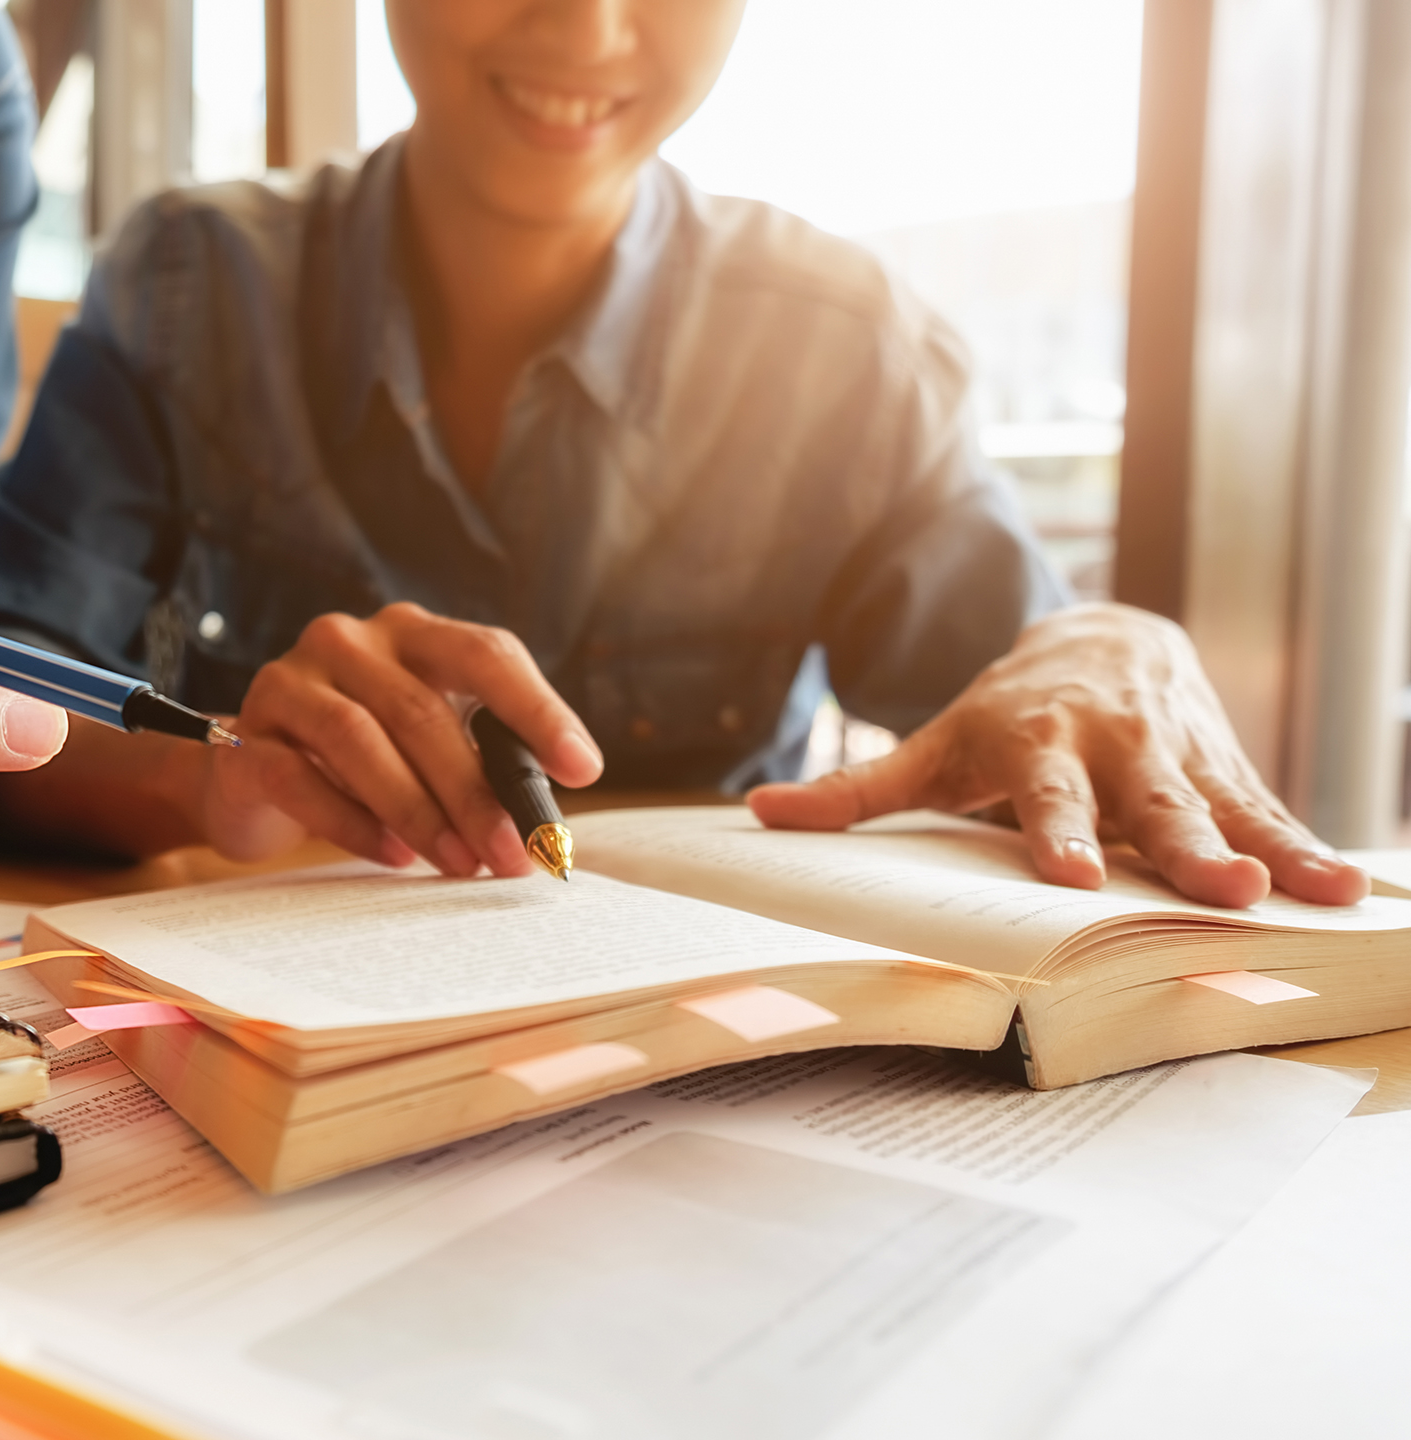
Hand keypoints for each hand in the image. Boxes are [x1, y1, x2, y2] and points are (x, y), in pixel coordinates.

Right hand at [199, 602, 601, 874]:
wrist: (251, 777)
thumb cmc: (361, 762)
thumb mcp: (427, 748)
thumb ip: (482, 762)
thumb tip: (547, 821)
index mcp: (409, 633)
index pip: (484, 652)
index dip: (538, 709)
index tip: (583, 769)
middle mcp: (347, 641)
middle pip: (422, 710)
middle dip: (476, 791)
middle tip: (513, 853)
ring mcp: (290, 682)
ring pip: (360, 740)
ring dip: (419, 811)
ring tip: (460, 863)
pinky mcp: (247, 736)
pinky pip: (302, 779)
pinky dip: (355, 824)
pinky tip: (395, 857)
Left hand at [746, 603, 1368, 907]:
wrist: (1101, 640)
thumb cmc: (1005, 714)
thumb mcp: (935, 744)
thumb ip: (856, 790)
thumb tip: (759, 814)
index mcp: (1039, 742)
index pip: (1045, 794)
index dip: (1056, 832)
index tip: (1067, 874)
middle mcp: (1117, 746)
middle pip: (1150, 803)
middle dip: (1183, 846)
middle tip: (1218, 889)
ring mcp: (1178, 757)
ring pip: (1222, 808)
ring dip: (1262, 851)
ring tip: (1304, 893)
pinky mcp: (1225, 770)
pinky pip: (1268, 812)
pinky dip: (1306, 849)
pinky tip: (1347, 891)